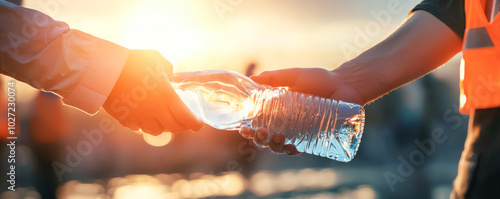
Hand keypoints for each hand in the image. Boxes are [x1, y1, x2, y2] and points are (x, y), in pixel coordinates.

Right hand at [103, 50, 203, 134]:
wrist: (102, 71)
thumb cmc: (130, 61)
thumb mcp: (154, 58)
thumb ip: (167, 66)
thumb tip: (170, 72)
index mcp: (165, 96)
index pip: (186, 119)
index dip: (195, 124)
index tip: (198, 124)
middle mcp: (154, 111)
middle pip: (174, 128)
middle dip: (182, 126)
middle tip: (185, 121)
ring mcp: (139, 118)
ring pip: (157, 131)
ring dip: (164, 127)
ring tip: (165, 118)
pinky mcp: (126, 120)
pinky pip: (140, 128)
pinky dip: (146, 125)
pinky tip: (146, 116)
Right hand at [239, 67, 364, 154]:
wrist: (345, 85)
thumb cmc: (320, 80)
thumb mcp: (294, 76)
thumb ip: (274, 77)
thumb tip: (253, 79)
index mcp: (276, 110)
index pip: (257, 122)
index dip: (248, 128)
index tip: (244, 128)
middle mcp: (285, 124)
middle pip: (265, 137)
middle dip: (259, 139)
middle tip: (260, 132)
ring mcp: (298, 133)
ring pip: (279, 146)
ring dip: (274, 146)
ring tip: (277, 137)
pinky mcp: (313, 138)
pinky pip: (299, 149)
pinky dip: (292, 151)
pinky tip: (290, 147)